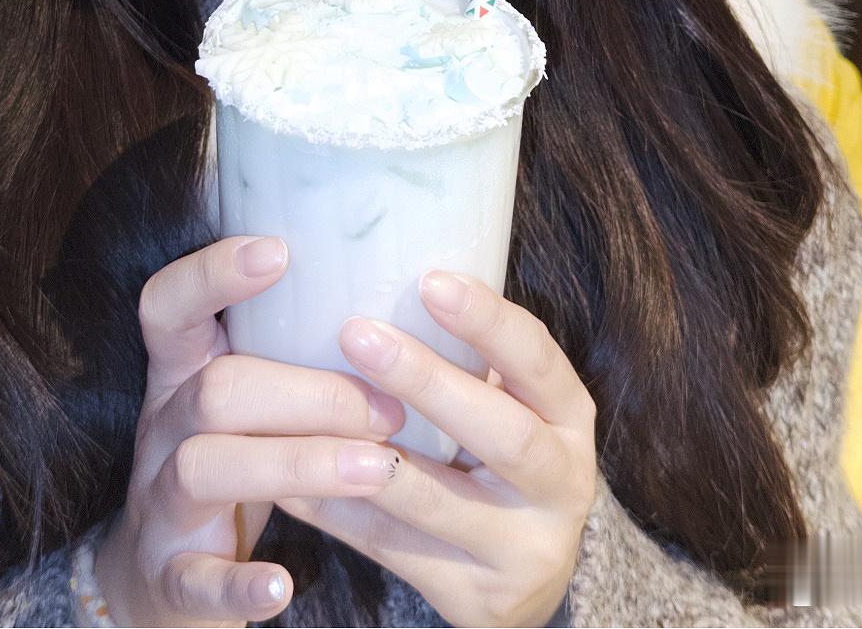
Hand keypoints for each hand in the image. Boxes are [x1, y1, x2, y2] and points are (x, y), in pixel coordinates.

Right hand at [93, 235, 413, 626]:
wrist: (159, 582)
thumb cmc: (235, 466)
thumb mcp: (249, 404)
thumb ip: (295, 358)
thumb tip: (406, 300)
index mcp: (183, 377)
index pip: (170, 306)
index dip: (212, 273)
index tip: (280, 250)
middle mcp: (164, 430)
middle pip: (215, 388)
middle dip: (309, 391)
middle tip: (391, 407)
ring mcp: (160, 505)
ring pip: (204, 466)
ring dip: (297, 464)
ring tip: (376, 470)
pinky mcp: (169, 578)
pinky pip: (193, 579)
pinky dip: (237, 584)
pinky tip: (283, 588)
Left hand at [275, 270, 598, 627]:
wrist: (524, 577)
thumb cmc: (496, 459)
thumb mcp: (508, 406)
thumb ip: (468, 358)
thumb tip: (375, 266)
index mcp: (570, 418)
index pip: (538, 360)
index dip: (488, 321)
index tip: (429, 279)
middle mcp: (563, 484)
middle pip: (502, 434)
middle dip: (428, 381)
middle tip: (358, 332)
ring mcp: (525, 549)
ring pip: (441, 503)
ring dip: (368, 455)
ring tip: (310, 414)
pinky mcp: (478, 600)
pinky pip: (396, 550)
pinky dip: (340, 512)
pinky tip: (291, 479)